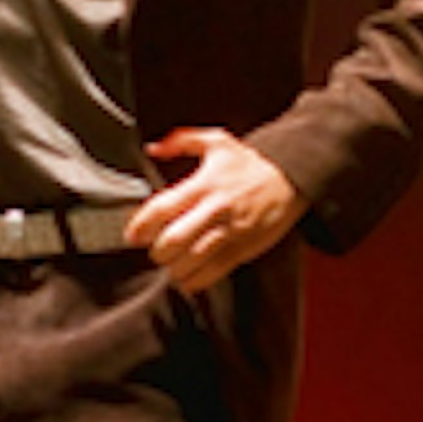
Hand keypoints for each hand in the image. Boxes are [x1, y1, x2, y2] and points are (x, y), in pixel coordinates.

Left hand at [126, 129, 307, 295]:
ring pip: (193, 260)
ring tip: (170, 265)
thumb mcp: (216, 141)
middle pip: (174, 239)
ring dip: (175, 268)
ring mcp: (230, 231)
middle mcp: (215, 209)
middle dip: (157, 251)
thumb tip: (153, 148)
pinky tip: (187, 279)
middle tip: (154, 251)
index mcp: (204, 184)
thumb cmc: (249, 163)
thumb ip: (181, 140)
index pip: (163, 207)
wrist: (290, 178)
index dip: (141, 225)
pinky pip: (214, 272)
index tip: (132, 236)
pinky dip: (196, 281)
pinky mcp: (243, 249)